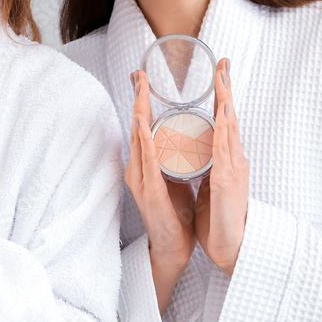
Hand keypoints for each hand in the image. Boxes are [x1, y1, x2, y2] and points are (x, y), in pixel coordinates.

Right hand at [128, 71, 195, 314]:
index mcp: (148, 163)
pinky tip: (143, 125)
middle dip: (138, 98)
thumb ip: (175, 159)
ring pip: (140, 140)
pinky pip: (148, 162)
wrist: (173, 247)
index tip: (145, 77)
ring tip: (141, 90)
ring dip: (140, 113)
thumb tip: (184, 140)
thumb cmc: (176, 215)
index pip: (145, 125)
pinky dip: (145, 141)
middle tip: (139, 73)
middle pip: (137, 127)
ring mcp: (142, 179)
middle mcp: (140, 167)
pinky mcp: (149, 192)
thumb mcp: (177, 178)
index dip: (144, 99)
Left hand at [194, 58, 248, 275]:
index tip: (219, 71)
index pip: (222, 121)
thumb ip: (208, 166)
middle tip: (223, 62)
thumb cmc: (220, 219)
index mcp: (225, 159)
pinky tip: (222, 113)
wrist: (232, 248)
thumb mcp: (211, 184)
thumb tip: (200, 152)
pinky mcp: (228, 182)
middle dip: (226, 89)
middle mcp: (233, 159)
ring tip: (222, 76)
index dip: (221, 95)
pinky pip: (224, 151)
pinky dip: (223, 130)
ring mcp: (233, 169)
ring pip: (229, 128)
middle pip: (229, 117)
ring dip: (225, 101)